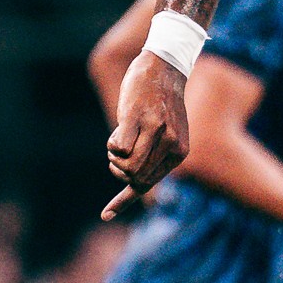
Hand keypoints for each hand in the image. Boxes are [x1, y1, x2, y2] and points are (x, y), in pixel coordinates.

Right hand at [101, 50, 191, 219]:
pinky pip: (119, 147)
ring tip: (117, 139)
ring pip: (127, 165)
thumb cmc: (161, 102)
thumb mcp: (168, 133)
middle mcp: (171, 144)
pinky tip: (116, 134)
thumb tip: (136, 183)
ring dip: (114, 158)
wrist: (164, 66)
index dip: (124, 198)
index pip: (148, 185)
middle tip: (116, 152)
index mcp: (179, 153)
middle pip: (135, 178)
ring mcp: (156, 131)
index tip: (103, 215)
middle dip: (118, 170)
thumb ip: (157, 156)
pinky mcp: (138, 117)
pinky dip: (112, 146)